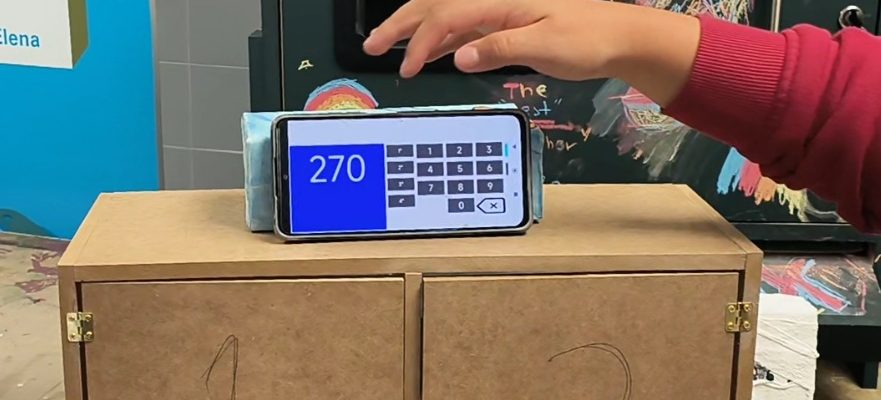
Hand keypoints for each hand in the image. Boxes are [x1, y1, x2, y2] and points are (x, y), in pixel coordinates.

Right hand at [362, 0, 700, 105]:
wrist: (620, 35)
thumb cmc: (588, 39)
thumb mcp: (547, 46)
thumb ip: (499, 48)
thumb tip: (456, 57)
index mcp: (500, 0)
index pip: (447, 17)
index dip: (422, 41)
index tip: (406, 69)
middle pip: (435, 5)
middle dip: (400, 24)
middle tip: (371, 46)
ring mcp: (498, 9)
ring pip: (444, 14)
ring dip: (415, 30)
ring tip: (385, 48)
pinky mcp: (504, 21)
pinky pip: (463, 26)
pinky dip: (441, 38)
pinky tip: (428, 53)